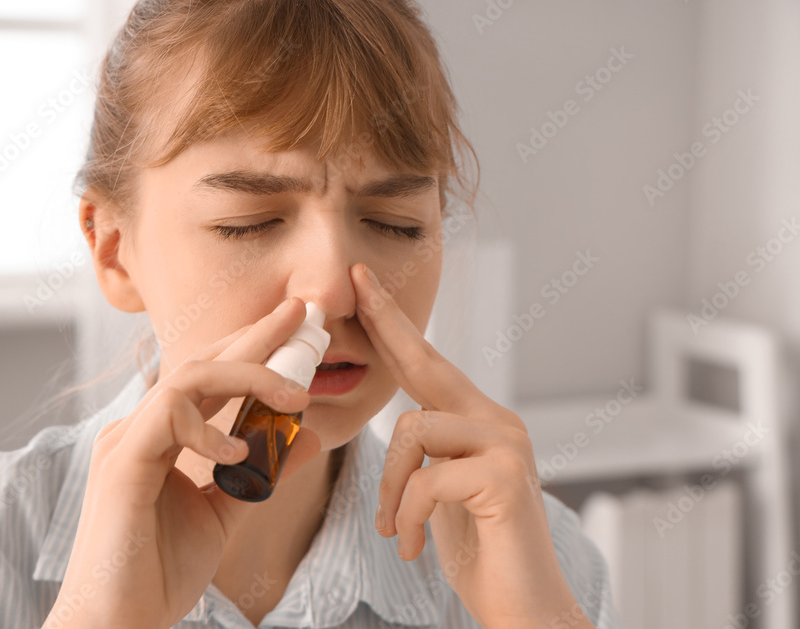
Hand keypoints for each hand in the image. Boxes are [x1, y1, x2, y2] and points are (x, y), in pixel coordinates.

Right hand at [43, 296, 321, 628]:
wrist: (118, 623)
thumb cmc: (158, 571)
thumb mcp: (226, 513)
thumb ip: (261, 474)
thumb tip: (306, 440)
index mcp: (161, 435)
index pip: (211, 377)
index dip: (252, 348)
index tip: (296, 329)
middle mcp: (141, 427)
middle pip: (201, 362)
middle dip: (254, 334)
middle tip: (299, 311)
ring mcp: (127, 440)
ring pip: (187, 378)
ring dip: (248, 376)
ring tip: (296, 393)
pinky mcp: (122, 463)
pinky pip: (168, 418)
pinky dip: (210, 428)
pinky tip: (241, 450)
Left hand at [351, 263, 593, 628]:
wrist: (523, 608)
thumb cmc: (479, 552)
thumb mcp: (442, 492)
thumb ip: (428, 453)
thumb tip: (399, 427)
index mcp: (479, 422)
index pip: (427, 365)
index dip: (392, 325)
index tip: (363, 286)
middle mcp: (498, 422)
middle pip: (428, 363)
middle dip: (386, 322)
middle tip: (354, 281)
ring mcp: (506, 446)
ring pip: (412, 430)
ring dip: (392, 489)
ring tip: (398, 531)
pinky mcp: (505, 478)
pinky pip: (426, 480)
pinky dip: (408, 517)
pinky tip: (414, 547)